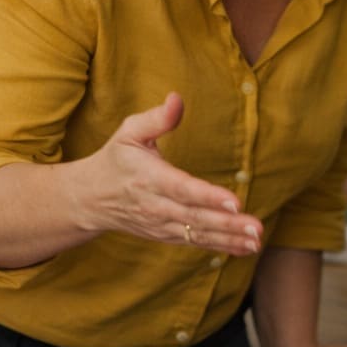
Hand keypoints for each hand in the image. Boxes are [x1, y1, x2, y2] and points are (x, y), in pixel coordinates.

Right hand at [71, 92, 264, 255]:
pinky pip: (196, 242)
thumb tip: (177, 98)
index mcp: (148, 178)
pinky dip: (221, 247)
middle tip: (256, 227)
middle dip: (227, 223)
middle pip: (195, 217)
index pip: (182, 189)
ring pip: (198, 234)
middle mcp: (155, 205)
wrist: (90, 198)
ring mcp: (161, 224)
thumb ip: (156, 118)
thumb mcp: (129, 132)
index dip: (208, 196)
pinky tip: (246, 248)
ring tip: (256, 241)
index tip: (234, 202)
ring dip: (229, 238)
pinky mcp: (166, 235)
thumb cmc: (115, 159)